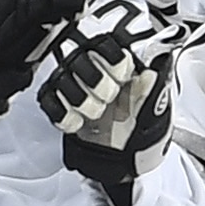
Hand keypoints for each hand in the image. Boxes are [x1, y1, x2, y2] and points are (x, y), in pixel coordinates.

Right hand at [38, 0, 177, 205]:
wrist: (124, 160)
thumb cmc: (141, 129)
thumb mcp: (156, 110)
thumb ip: (153, 90)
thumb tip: (154, 71)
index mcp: (118, 64)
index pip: (106, 45)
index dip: (114, 64)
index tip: (122, 79)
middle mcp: (93, 69)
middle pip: (79, 58)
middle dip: (97, 83)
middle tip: (109, 98)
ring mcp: (72, 85)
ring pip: (62, 80)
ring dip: (82, 101)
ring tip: (96, 113)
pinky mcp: (57, 104)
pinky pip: (48, 102)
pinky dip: (64, 115)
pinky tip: (78, 123)